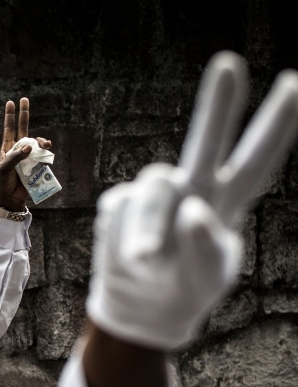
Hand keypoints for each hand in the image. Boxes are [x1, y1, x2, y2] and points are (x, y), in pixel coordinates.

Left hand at [0, 98, 51, 211]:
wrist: (10, 199)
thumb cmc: (2, 183)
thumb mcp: (4, 168)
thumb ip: (16, 156)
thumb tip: (29, 146)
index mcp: (7, 149)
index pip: (9, 129)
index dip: (10, 116)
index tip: (11, 102)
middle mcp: (18, 150)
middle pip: (23, 128)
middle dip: (24, 114)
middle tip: (25, 99)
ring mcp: (28, 156)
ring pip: (36, 142)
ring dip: (41, 141)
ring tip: (45, 144)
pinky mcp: (36, 165)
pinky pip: (43, 155)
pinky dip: (46, 153)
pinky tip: (46, 153)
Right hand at [87, 52, 297, 350]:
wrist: (140, 308)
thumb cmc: (185, 290)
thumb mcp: (207, 280)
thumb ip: (204, 247)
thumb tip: (191, 208)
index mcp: (229, 201)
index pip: (258, 159)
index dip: (277, 124)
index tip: (294, 82)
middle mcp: (194, 187)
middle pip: (206, 141)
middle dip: (217, 105)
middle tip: (230, 63)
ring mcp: (156, 195)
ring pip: (156, 184)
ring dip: (148, 223)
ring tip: (146, 257)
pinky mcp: (120, 204)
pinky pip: (121, 210)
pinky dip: (124, 237)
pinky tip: (131, 256)